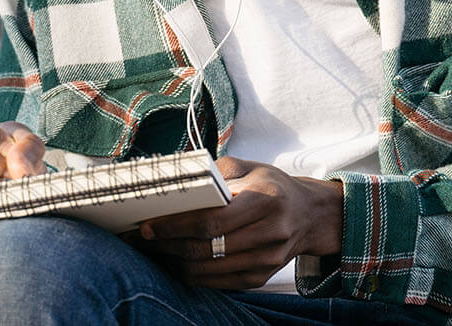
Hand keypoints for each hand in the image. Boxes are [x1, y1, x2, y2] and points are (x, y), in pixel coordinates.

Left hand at [133, 156, 343, 288]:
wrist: (309, 215)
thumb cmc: (273, 186)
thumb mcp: (249, 168)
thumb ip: (213, 174)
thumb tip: (174, 185)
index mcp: (266, 201)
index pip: (212, 221)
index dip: (175, 226)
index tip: (148, 226)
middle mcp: (269, 233)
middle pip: (206, 248)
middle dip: (166, 245)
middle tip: (141, 240)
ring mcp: (266, 260)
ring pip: (207, 269)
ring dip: (173, 262)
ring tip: (153, 250)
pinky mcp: (260, 277)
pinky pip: (216, 282)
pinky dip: (190, 273)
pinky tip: (174, 261)